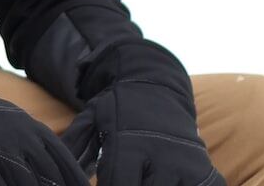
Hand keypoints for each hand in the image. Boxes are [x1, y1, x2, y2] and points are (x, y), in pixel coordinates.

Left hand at [60, 80, 221, 185]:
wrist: (156, 89)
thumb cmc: (118, 111)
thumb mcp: (91, 120)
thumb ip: (73, 146)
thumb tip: (55, 169)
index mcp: (131, 145)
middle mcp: (164, 157)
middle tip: (121, 181)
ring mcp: (189, 167)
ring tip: (140, 179)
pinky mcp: (208, 174)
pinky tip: (164, 184)